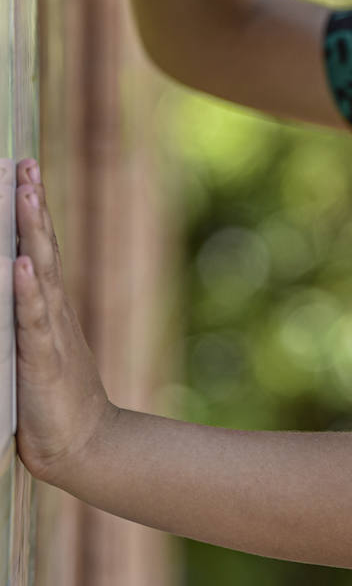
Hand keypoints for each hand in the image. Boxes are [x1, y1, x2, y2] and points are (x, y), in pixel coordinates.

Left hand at [13, 159, 115, 485]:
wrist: (85, 444)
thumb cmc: (51, 396)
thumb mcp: (32, 346)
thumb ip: (22, 315)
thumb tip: (10, 278)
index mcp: (46, 303)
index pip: (38, 244)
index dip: (30, 206)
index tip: (23, 165)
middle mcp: (51, 308)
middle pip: (42, 245)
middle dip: (31, 203)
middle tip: (24, 163)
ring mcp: (50, 331)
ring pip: (41, 272)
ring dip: (32, 232)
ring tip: (26, 195)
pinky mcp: (43, 360)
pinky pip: (32, 320)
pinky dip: (27, 291)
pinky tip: (21, 266)